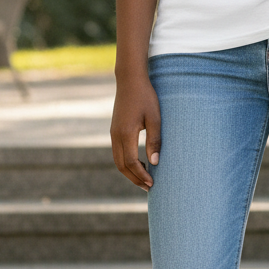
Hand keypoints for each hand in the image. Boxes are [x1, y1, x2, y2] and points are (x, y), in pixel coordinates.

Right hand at [110, 70, 160, 190]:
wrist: (130, 81)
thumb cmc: (146, 97)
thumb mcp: (155, 118)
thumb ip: (154, 140)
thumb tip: (155, 163)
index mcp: (126, 133)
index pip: (132, 162)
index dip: (142, 174)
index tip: (153, 183)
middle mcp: (116, 135)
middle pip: (122, 166)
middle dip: (134, 178)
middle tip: (148, 187)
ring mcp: (113, 133)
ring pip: (118, 160)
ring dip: (129, 172)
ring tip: (144, 179)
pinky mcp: (114, 130)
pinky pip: (117, 153)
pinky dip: (126, 163)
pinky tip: (138, 163)